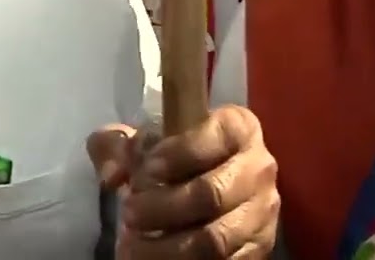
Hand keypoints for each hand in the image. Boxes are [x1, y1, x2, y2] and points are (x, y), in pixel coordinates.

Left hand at [86, 106, 279, 258]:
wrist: (194, 192)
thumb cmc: (168, 158)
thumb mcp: (139, 143)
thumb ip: (116, 147)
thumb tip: (112, 175)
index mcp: (238, 128)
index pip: (219, 136)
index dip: (179, 154)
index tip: (146, 171)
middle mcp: (258, 169)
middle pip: (211, 194)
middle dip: (162, 207)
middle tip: (129, 213)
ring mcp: (262, 213)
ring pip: (215, 238)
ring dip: (168, 245)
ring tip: (133, 243)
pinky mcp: (258, 249)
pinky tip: (153, 258)